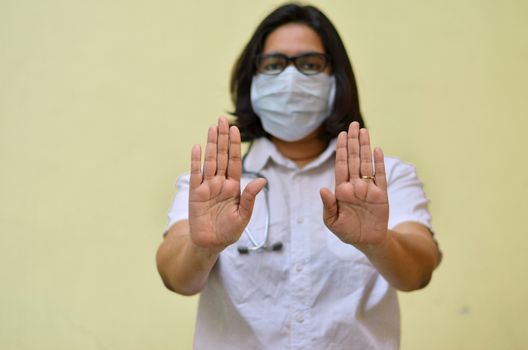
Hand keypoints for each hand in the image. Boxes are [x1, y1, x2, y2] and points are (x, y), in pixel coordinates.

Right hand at [188, 117, 265, 250]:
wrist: (210, 244)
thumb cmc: (229, 231)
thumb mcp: (243, 216)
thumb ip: (250, 198)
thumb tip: (262, 181)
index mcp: (233, 186)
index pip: (234, 161)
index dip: (234, 145)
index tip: (235, 129)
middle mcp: (220, 183)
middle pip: (222, 156)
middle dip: (222, 138)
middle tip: (222, 119)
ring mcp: (207, 186)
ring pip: (209, 161)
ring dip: (211, 144)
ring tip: (212, 127)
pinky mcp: (195, 193)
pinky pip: (195, 174)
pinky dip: (196, 161)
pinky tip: (197, 148)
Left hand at [320, 122, 388, 245]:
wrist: (367, 242)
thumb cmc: (347, 231)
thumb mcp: (332, 222)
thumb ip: (328, 205)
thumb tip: (323, 189)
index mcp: (341, 189)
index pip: (341, 165)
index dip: (342, 150)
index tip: (341, 135)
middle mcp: (354, 185)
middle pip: (354, 159)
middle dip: (353, 142)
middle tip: (353, 124)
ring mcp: (368, 188)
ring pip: (366, 163)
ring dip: (365, 147)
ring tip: (364, 131)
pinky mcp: (381, 194)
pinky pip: (380, 176)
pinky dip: (379, 163)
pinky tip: (377, 150)